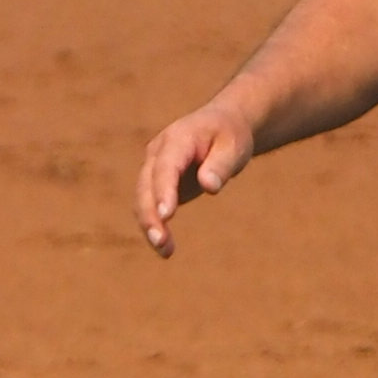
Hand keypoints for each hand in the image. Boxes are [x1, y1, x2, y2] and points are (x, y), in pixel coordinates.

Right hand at [137, 101, 255, 254]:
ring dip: (150, 226)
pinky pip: (150, 207)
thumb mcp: (234, 147)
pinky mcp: (157, 184)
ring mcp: (154, 168)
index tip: (166, 215)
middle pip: (146, 186)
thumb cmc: (230, 135)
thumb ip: (221, 165)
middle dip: (150, 214)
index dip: (163, 190)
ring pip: (142, 199)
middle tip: (161, 241)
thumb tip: (209, 186)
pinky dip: (156, 227)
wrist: (223, 125)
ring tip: (166, 251)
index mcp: (177, 139)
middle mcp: (158, 153)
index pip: (166, 167)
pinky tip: (167, 249)